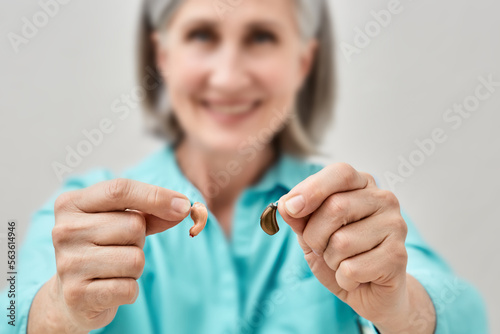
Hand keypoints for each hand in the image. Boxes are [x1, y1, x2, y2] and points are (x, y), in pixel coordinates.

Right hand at [49, 179, 190, 331]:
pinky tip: (111, 287)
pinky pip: (129, 288)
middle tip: (120, 247)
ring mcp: (67, 263)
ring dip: (136, 266)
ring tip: (115, 268)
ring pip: (135, 259)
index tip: (184, 206)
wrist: (73, 296)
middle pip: (133, 226)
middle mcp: (63, 230)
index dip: (157, 196)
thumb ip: (152, 211)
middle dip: (140, 239)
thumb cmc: (104, 248)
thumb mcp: (123, 221)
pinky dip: (130, 289)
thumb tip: (183, 207)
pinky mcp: (77, 295)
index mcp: (71, 204)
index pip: (120, 190)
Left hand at [278, 163, 413, 329]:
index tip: (291, 208)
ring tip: (343, 263)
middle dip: (315, 235)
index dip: (312, 189)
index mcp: (362, 185)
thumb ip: (299, 217)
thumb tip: (285, 204)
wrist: (369, 291)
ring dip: (330, 260)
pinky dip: (343, 279)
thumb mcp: (311, 233)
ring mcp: (395, 226)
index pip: (340, 173)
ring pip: (342, 241)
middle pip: (336, 207)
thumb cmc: (340, 255)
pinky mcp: (399, 256)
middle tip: (322, 248)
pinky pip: (352, 268)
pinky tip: (356, 277)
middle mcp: (384, 199)